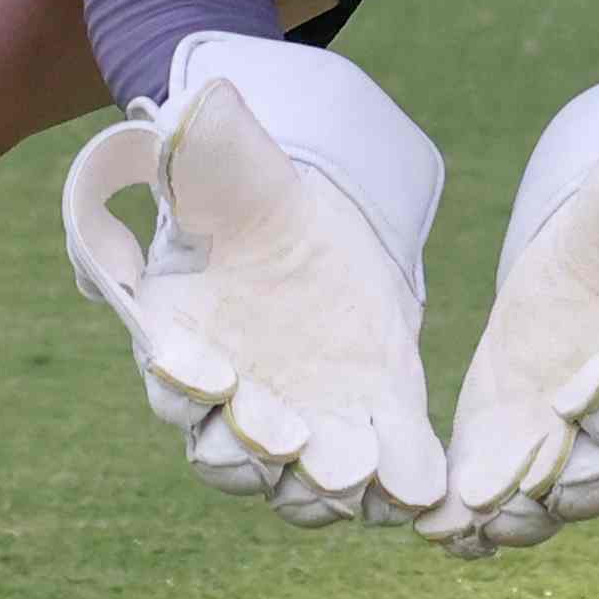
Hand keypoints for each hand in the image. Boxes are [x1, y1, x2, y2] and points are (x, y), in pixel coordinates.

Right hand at [57, 34, 452, 529]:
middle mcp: (233, 402)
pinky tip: (424, 492)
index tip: (212, 376)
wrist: (319, 221)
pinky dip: (401, 484)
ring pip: (300, 481)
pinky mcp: (375, 422)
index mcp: (181, 342)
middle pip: (231, 451)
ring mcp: (305, 424)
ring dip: (325, 486)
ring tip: (357, 476)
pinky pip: (385, 465)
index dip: (187, 382)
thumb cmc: (253, 194)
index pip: (174, 379)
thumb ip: (205, 148)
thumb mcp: (229, 164)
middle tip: (292, 444)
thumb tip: (191, 105)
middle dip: (260, 450)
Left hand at [435, 58, 598, 553]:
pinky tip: (450, 538)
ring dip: (528, 517)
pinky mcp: (541, 445)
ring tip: (479, 532)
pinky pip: (529, 495)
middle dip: (577, 479)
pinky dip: (492, 523)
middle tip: (533, 495)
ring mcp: (591, 437)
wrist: (594, 257)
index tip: (580, 406)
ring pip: (575, 490)